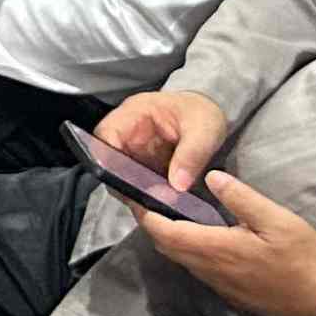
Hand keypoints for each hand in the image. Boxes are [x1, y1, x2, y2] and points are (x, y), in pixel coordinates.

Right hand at [95, 88, 234, 194]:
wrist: (210, 118)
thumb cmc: (202, 113)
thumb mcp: (204, 130)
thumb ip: (192, 155)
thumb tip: (177, 184)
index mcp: (135, 113)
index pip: (105, 133)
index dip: (106, 156)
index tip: (121, 178)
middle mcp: (128, 133)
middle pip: (108, 160)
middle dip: (124, 182)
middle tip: (147, 198)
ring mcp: (134, 152)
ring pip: (121, 176)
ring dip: (136, 192)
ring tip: (161, 202)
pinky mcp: (143, 168)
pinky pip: (137, 184)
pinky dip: (147, 195)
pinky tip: (164, 202)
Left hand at [136, 171, 315, 315]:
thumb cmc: (303, 259)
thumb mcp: (277, 220)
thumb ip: (241, 198)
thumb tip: (210, 176)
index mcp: (216, 249)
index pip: (164, 232)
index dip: (145, 214)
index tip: (136, 194)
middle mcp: (209, 270)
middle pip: (166, 246)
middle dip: (152, 222)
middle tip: (150, 197)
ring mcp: (218, 285)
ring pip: (181, 259)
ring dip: (170, 237)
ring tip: (171, 211)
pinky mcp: (229, 293)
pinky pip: (197, 269)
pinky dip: (188, 250)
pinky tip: (201, 236)